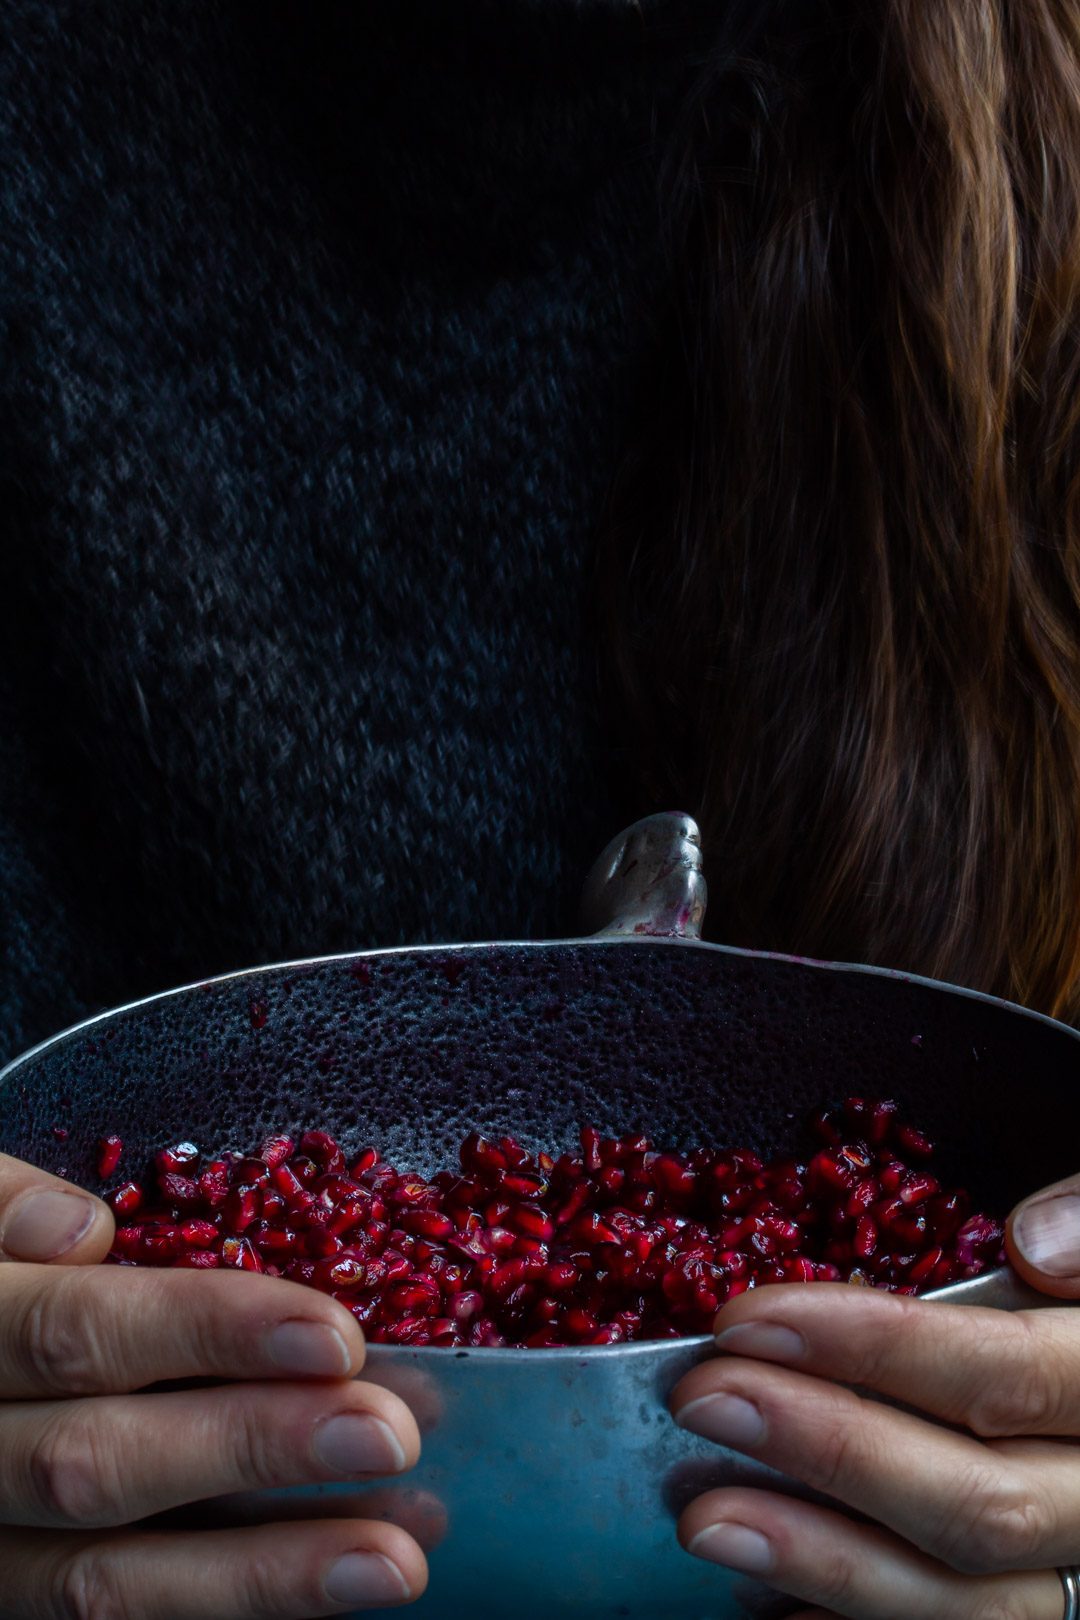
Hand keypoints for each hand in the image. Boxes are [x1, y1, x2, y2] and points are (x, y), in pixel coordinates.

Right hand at [0, 1151, 426, 1618]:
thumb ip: (0, 1210)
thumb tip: (84, 1227)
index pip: (78, 1334)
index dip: (207, 1332)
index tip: (335, 1334)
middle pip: (101, 1465)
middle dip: (253, 1451)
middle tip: (390, 1435)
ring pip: (101, 1583)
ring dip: (260, 1577)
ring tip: (393, 1559)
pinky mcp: (1, 1598)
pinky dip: (217, 1612)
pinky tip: (318, 1593)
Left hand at [669, 1169, 1079, 1618]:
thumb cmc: (1077, 1316)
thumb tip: (1031, 1242)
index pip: (1006, 1373)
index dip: (876, 1347)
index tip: (747, 1319)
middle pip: (978, 1502)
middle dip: (829, 1451)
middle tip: (704, 1401)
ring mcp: (1079, 1576)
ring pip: (965, 1602)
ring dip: (824, 1564)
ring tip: (707, 1519)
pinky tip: (766, 1599)